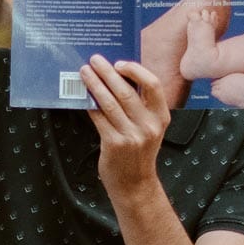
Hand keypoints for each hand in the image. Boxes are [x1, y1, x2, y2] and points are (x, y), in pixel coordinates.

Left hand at [80, 54, 171, 199]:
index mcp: (161, 117)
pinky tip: (83, 95)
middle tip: (94, 60)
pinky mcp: (114, 144)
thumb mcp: (149, 128)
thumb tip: (118, 78)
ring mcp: (132, 135)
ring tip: (84, 73)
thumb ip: (140, 107)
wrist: (134, 184)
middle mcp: (148, 125)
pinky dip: (90, 104)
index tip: (119, 63)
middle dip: (107, 72)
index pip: (153, 85)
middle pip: (126, 91)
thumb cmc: (139, 153)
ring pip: (110, 102)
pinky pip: (99, 118)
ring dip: (94, 84)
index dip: (135, 70)